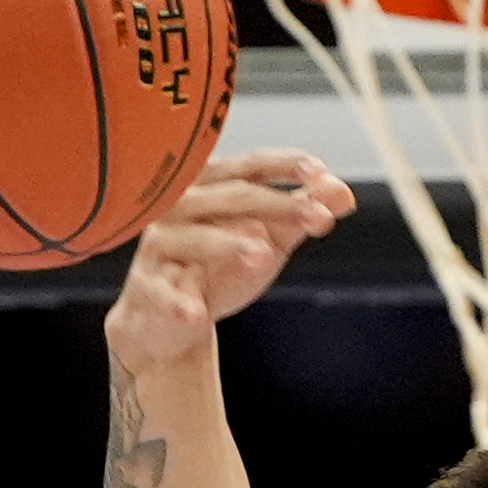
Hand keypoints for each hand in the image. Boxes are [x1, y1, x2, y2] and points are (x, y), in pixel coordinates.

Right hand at [104, 151, 355, 374]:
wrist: (171, 322)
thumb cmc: (217, 269)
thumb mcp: (267, 239)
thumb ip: (301, 214)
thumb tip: (342, 193)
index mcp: (210, 185)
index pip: (249, 165)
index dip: (283, 164)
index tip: (318, 171)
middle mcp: (180, 205)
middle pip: (230, 196)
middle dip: (277, 205)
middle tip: (318, 218)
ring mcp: (159, 245)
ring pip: (192, 237)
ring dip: (227, 244)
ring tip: (261, 254)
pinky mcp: (145, 285)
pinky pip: (159, 290)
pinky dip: (175, 301)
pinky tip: (194, 312)